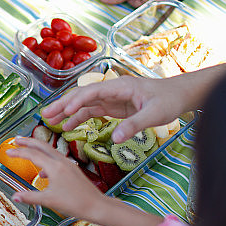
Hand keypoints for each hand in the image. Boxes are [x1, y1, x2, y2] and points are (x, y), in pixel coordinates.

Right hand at [6, 137, 105, 217]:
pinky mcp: (72, 169)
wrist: (96, 206)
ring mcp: (68, 164)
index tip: (7, 151)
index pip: (32, 154)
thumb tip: (15, 197)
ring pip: (49, 151)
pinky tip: (44, 172)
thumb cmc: (75, 203)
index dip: (18, 152)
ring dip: (37, 149)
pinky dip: (46, 160)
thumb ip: (30, 197)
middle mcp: (61, 162)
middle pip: (41, 146)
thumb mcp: (48, 201)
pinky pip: (56, 159)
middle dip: (27, 141)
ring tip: (27, 151)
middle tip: (16, 139)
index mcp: (54, 167)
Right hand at [41, 75, 188, 142]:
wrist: (180, 95)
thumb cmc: (169, 100)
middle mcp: (112, 90)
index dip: (76, 101)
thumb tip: (115, 139)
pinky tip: (68, 127)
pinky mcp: (114, 106)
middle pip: (81, 95)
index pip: (92, 92)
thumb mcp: (154, 115)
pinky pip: (92, 111)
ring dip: (66, 112)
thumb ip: (134, 126)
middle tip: (45, 115)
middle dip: (62, 105)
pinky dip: (78, 118)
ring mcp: (111, 98)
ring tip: (49, 121)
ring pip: (83, 104)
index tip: (64, 112)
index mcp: (120, 86)